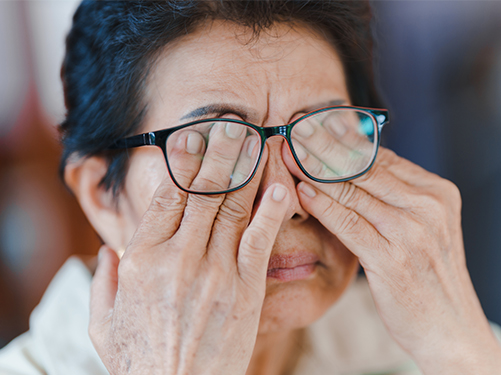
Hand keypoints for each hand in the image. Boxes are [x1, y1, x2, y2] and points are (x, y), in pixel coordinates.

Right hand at [89, 122, 289, 374]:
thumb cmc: (140, 362)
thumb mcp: (104, 324)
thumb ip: (102, 284)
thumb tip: (104, 253)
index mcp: (142, 260)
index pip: (166, 197)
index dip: (182, 163)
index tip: (194, 137)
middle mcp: (179, 257)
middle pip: (203, 191)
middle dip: (220, 153)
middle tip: (233, 124)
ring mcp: (215, 271)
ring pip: (232, 207)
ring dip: (247, 169)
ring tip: (258, 138)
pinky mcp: (246, 289)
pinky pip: (259, 240)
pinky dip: (271, 210)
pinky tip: (281, 185)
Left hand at [285, 145, 500, 374]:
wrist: (450, 328)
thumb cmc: (428, 276)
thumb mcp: (424, 228)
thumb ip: (396, 198)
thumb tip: (355, 167)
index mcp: (438, 192)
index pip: (382, 156)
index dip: (343, 141)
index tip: (314, 128)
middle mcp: (428, 206)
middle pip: (365, 167)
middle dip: (324, 148)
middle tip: (295, 132)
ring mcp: (412, 231)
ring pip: (353, 191)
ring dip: (315, 171)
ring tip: (290, 155)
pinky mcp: (392, 258)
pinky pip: (348, 222)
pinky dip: (322, 204)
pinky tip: (301, 191)